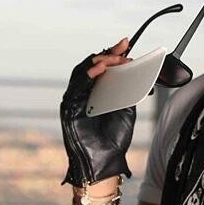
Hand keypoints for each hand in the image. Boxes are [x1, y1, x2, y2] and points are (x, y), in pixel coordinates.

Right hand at [60, 38, 136, 186]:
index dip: (113, 54)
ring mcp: (75, 100)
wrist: (105, 161)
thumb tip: (134, 68)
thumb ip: (127, 89)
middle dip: (108, 55)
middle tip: (123, 48)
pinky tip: (99, 69)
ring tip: (114, 57)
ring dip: (99, 62)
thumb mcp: (126, 108)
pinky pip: (76, 88)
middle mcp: (83, 93)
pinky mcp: (69, 108)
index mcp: (96, 92)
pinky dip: (87, 76)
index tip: (126, 43)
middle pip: (91, 66)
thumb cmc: (113, 138)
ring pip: (81, 73)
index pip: (102, 67)